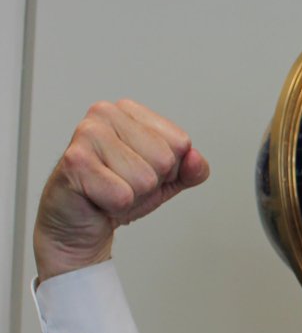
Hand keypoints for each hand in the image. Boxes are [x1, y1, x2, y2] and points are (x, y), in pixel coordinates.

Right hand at [34, 100, 208, 280]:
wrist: (79, 221)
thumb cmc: (117, 192)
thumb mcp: (166, 181)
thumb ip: (191, 170)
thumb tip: (196, 159)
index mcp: (129, 110)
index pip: (181, 143)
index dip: (169, 168)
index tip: (141, 170)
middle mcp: (106, 114)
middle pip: (165, 160)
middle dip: (149, 183)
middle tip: (122, 182)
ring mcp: (87, 134)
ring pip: (145, 179)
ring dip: (131, 195)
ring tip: (109, 188)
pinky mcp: (75, 161)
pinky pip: (122, 195)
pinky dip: (114, 206)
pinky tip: (97, 196)